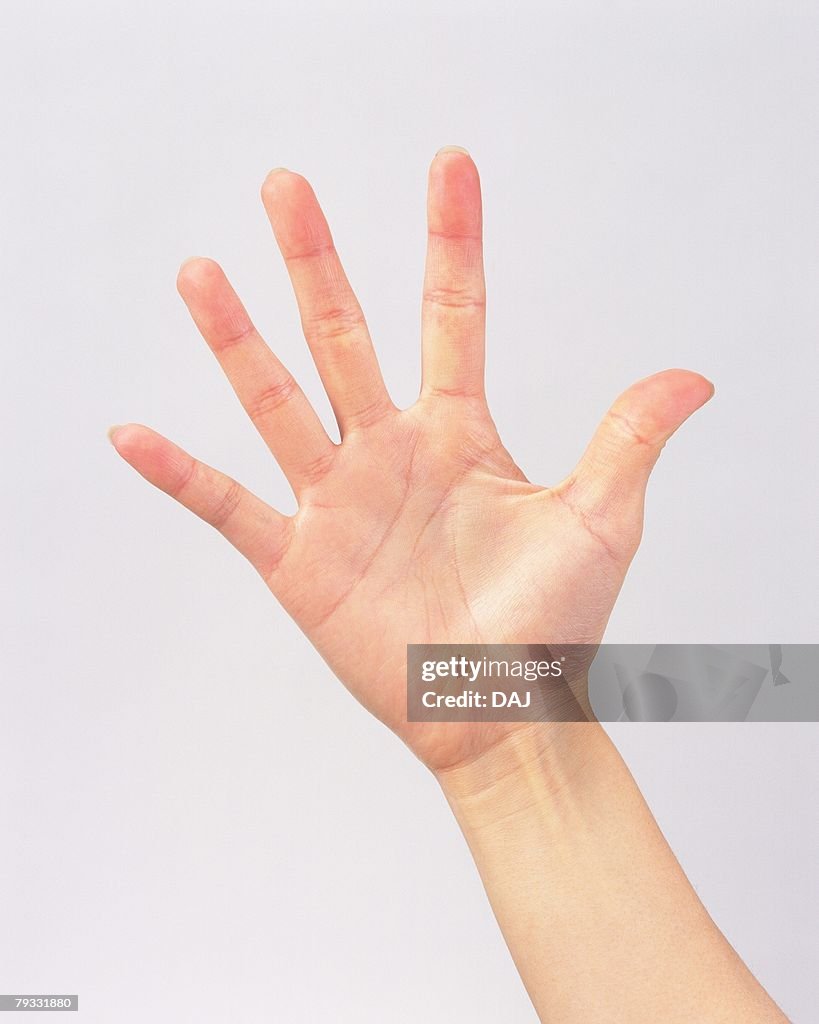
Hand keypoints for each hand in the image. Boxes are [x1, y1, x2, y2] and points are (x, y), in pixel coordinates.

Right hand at [110, 148, 712, 771]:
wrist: (501, 713)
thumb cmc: (553, 623)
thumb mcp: (599, 521)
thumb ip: (629, 440)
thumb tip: (695, 377)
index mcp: (457, 434)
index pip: (452, 316)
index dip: (451, 240)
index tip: (450, 165)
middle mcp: (389, 453)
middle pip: (342, 336)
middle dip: (314, 261)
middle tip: (286, 184)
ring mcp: (337, 502)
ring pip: (276, 401)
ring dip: (236, 341)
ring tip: (200, 272)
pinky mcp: (298, 561)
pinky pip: (227, 507)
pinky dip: (179, 475)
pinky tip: (131, 434)